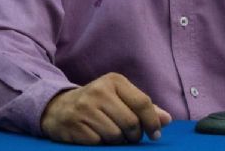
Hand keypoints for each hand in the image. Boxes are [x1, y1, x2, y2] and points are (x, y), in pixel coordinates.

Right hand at [40, 72, 171, 144]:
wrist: (58, 107)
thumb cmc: (98, 103)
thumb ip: (143, 107)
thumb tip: (166, 120)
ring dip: (117, 140)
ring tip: (111, 134)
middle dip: (134, 135)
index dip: (152, 122)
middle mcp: (99, 91)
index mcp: (114, 81)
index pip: (142, 103)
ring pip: (115, 135)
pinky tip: (96, 135)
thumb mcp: (120, 97)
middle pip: (130, 122)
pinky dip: (101, 143)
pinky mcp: (73, 124)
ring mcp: (84, 108)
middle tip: (130, 136)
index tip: (155, 134)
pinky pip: (98, 142)